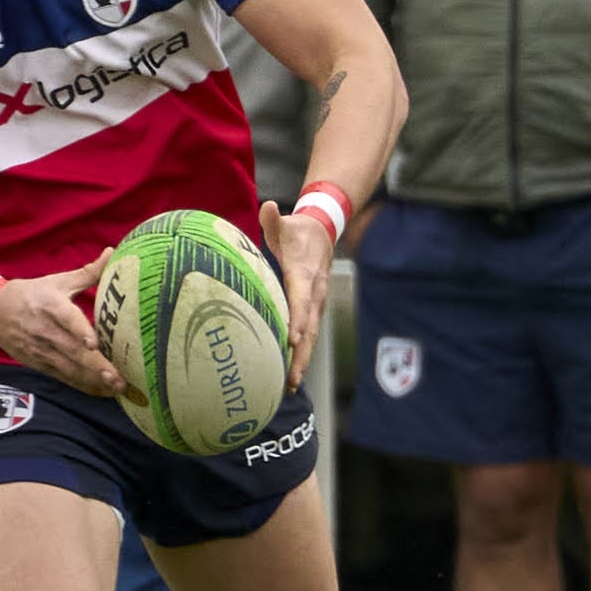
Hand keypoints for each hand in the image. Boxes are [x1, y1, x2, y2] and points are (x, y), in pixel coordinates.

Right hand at [0, 254, 121, 396]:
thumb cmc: (32, 294)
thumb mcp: (57, 281)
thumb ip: (88, 272)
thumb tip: (111, 252)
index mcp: (51, 305)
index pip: (67, 319)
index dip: (80, 331)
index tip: (93, 343)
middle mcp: (45, 330)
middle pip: (72, 351)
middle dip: (95, 366)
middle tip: (118, 376)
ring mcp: (41, 350)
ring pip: (69, 368)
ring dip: (93, 380)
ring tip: (116, 387)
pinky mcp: (39, 364)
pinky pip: (64, 377)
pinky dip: (83, 386)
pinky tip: (102, 392)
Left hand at [261, 201, 334, 389]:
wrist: (322, 232)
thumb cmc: (297, 231)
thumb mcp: (286, 224)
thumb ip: (274, 219)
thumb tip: (268, 207)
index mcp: (304, 274)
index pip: (301, 299)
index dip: (298, 319)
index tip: (292, 338)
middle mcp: (314, 293)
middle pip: (310, 327)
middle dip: (301, 353)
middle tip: (291, 376)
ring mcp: (316, 304)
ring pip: (312, 336)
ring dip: (302, 360)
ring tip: (291, 383)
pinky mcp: (314, 310)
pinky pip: (310, 335)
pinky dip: (303, 354)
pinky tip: (292, 373)